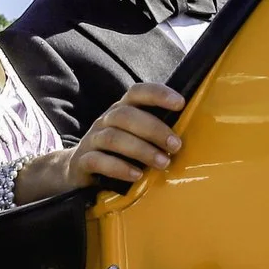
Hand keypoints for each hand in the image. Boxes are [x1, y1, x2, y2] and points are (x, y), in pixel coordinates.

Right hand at [20, 83, 185, 199]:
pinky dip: (119, 167)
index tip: (180, 102)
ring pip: (113, 138)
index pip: (137, 92)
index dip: (158, 94)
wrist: (75, 170)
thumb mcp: (133, 136)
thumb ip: (154, 131)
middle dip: (154, 129)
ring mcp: (92, 140)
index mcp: (121, 110)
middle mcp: (105, 120)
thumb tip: (192, 133)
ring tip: (162, 163)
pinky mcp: (82, 162)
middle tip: (176, 146)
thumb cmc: (116, 152)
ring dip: (141, 150)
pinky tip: (137, 175)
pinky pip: (98, 160)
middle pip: (126, 116)